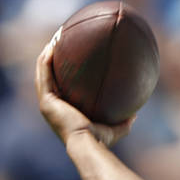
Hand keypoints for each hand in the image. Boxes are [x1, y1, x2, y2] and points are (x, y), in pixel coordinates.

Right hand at [34, 32, 133, 148]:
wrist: (87, 144)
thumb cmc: (101, 140)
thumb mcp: (115, 129)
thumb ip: (124, 121)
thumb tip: (136, 112)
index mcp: (63, 111)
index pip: (61, 87)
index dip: (64, 71)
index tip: (72, 56)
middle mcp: (52, 106)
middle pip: (49, 76)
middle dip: (54, 57)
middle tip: (64, 40)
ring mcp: (46, 102)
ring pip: (43, 71)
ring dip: (48, 52)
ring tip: (58, 36)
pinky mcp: (45, 99)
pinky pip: (44, 72)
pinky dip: (47, 58)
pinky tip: (54, 43)